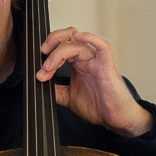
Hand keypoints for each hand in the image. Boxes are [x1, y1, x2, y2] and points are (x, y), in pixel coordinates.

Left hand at [35, 27, 152, 137]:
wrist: (115, 119)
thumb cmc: (99, 106)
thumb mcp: (69, 98)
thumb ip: (56, 91)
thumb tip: (40, 87)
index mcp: (78, 63)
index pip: (60, 47)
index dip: (47, 55)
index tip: (39, 72)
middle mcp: (86, 59)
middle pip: (68, 37)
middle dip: (52, 42)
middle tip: (42, 55)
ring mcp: (96, 61)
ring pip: (77, 43)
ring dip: (59, 52)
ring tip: (49, 67)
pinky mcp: (107, 66)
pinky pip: (102, 46)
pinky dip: (91, 38)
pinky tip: (79, 36)